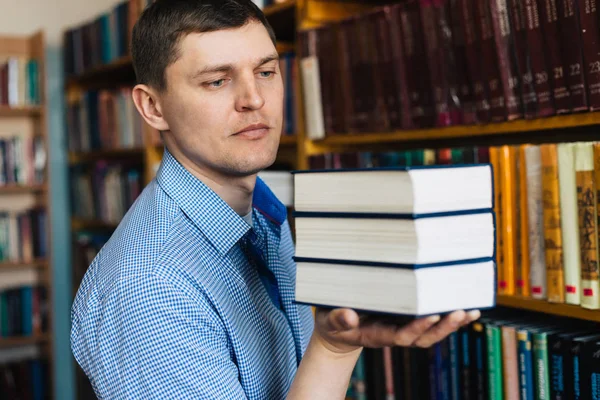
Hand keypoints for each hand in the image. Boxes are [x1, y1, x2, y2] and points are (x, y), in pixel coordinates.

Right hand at [313, 308, 480, 354]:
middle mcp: (394, 333)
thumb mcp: (330, 320)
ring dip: (452, 323)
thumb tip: (348, 316)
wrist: (339, 331)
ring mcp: (402, 328)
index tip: (432, 314)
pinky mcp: (407, 321)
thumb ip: (339, 319)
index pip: (401, 335)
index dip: (418, 327)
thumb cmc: (333, 322)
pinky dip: (449, 317)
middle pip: (423, 337)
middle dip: (443, 327)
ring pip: (432, 332)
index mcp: (376, 334)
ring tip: (471, 311)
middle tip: (460, 312)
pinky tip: (467, 307)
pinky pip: (432, 322)